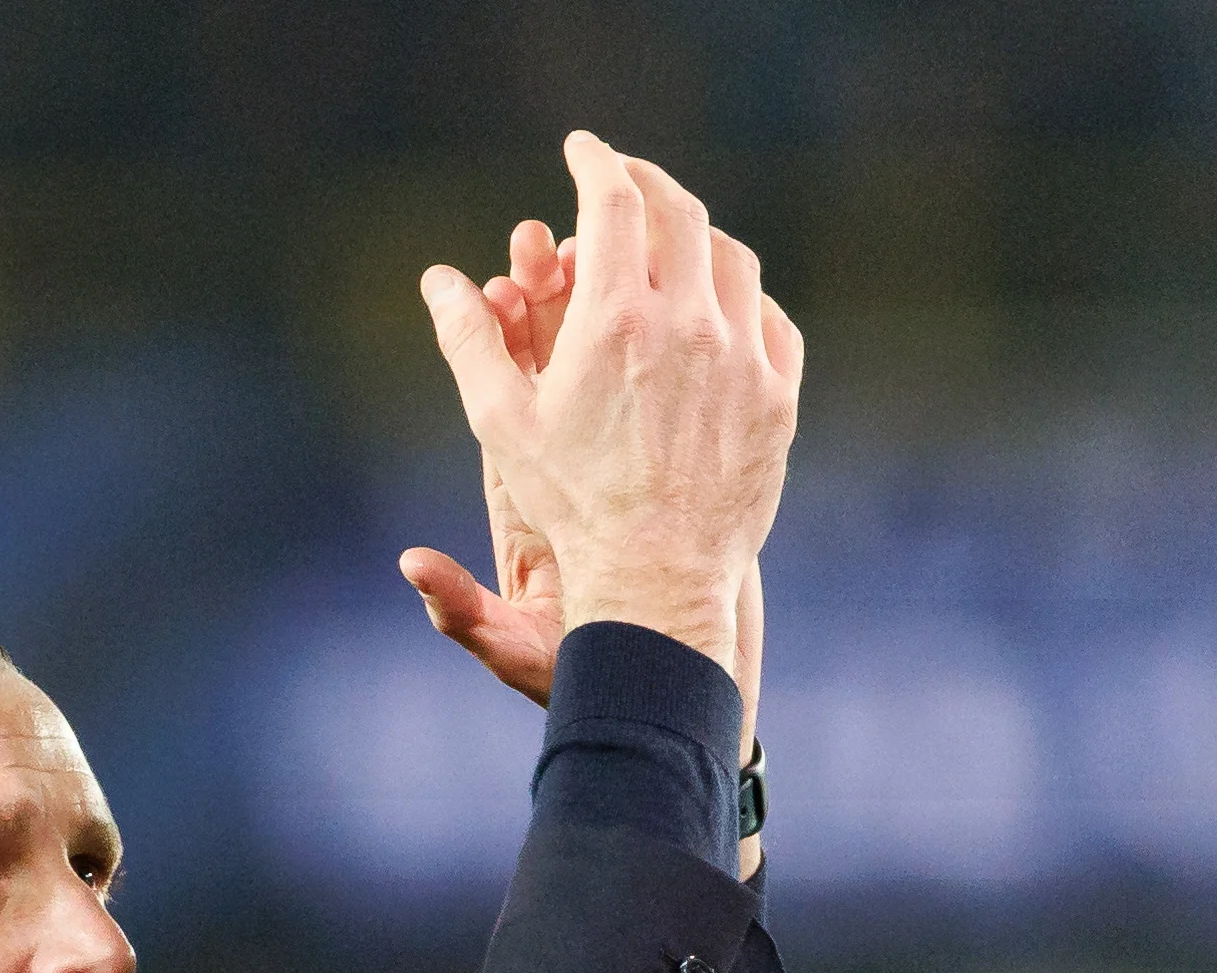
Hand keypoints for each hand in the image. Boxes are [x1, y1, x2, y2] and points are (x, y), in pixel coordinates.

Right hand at [407, 134, 802, 687]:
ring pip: (733, 260)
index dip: (596, 161)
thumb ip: (471, 341)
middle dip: (647, 182)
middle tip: (624, 177)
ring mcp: (743, 359)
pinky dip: (741, 298)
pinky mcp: (777, 397)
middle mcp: (689, 326)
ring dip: (698, 236)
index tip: (582, 148)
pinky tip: (719, 307)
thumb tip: (439, 281)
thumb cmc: (569, 505)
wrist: (656, 579)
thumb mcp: (503, 422)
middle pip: (681, 213)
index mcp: (617, 320)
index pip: (615, 201)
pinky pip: (770, 320)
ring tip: (671, 239)